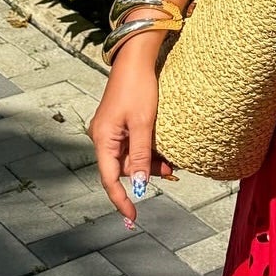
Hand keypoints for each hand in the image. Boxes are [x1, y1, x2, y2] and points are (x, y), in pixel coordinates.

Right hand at [88, 52, 176, 225]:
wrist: (135, 59)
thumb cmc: (138, 88)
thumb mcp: (144, 123)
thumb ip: (142, 156)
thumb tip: (141, 185)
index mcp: (103, 139)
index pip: (110, 179)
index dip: (121, 200)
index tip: (133, 217)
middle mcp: (102, 137)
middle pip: (123, 168)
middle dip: (146, 174)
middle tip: (172, 172)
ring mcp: (110, 129)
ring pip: (130, 156)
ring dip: (149, 161)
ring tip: (172, 162)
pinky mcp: (119, 122)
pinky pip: (131, 144)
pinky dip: (146, 149)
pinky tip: (162, 149)